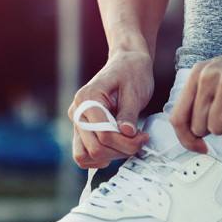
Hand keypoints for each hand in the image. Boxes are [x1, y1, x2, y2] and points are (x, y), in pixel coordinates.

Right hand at [68, 51, 153, 167]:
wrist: (127, 64)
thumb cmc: (132, 73)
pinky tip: (120, 146)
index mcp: (86, 99)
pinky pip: (85, 155)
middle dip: (121, 150)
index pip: (103, 134)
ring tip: (130, 143)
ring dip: (111, 155)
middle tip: (141, 140)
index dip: (126, 142)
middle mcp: (77, 112)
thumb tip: (126, 133)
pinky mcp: (82, 130)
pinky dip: (102, 157)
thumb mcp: (135, 90)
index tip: (144, 136)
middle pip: (94, 149)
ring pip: (86, 156)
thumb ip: (129, 113)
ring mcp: (77, 122)